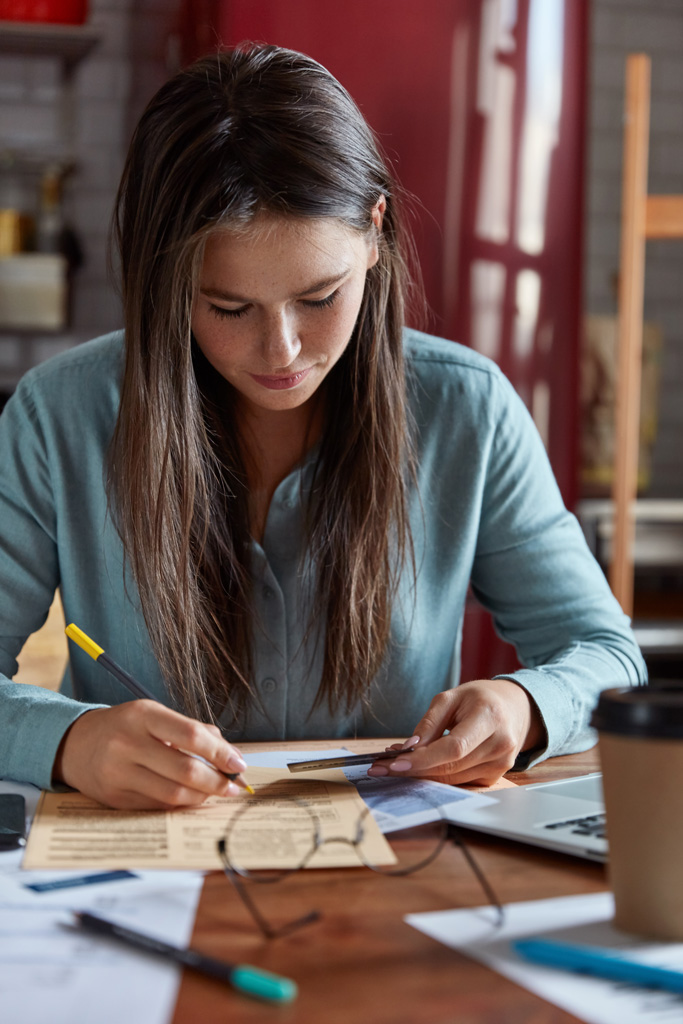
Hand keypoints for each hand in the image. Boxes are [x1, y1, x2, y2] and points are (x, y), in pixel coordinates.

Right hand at [52, 701, 247, 808]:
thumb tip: (230, 755)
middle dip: (216, 781)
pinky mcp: (115, 798)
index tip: (238, 764)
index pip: (191, 735)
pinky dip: (181, 804)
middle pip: (184, 770)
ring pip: (173, 794)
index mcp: (143, 716)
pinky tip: (192, 798)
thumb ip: (193, 730)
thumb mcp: (155, 716)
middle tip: (234, 785)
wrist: (76, 744)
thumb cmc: (125, 727)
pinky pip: (157, 806)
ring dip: (202, 796)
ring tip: (216, 792)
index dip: (220, 753)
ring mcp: (119, 773)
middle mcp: (128, 743)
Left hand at [368, 679, 545, 786]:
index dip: (423, 759)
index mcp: (489, 717)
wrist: (514, 708)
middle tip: (381, 767)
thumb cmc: (479, 699)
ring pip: (453, 779)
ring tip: (398, 762)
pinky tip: (423, 766)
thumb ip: (429, 722)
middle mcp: (500, 744)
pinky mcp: (495, 776)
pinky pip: (460, 782)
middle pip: (451, 767)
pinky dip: (438, 776)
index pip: (454, 747)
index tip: (394, 764)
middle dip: (414, 769)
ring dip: (422, 774)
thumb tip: (408, 748)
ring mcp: (501, 764)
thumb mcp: (451, 697)